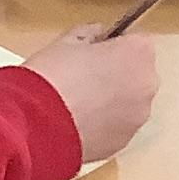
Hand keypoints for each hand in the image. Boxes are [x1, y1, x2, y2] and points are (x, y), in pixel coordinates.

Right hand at [20, 23, 157, 166]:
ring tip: (75, 109)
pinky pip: (115, 129)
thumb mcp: (66, 43)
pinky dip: (101, 127)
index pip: (134, 43)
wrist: (31, 126)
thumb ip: (90, 36)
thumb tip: (97, 37)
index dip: (111, 48)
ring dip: (110, 104)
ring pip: (127, 104)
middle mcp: (147, 83)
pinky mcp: (122, 143)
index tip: (91, 56)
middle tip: (81, 83)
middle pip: (136, 75)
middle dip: (115, 77)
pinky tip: (75, 127)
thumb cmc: (50, 77)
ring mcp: (137, 117)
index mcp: (139, 52)